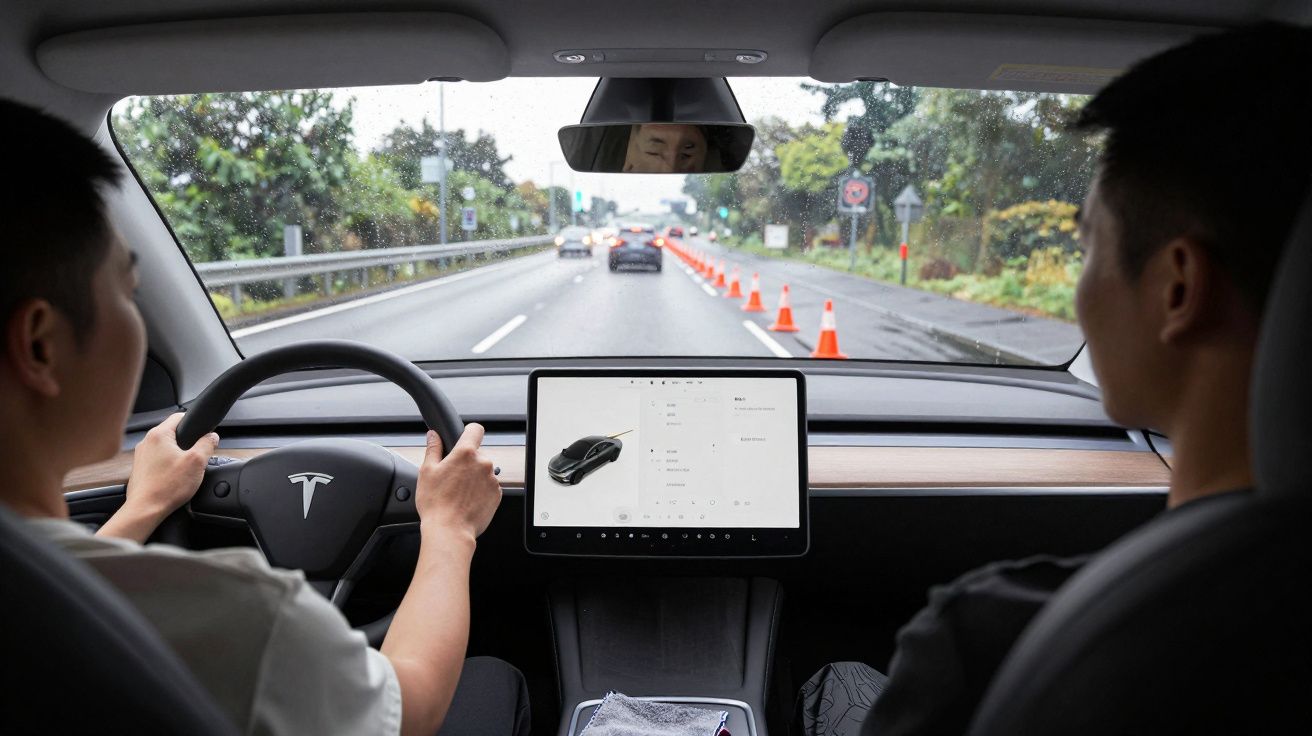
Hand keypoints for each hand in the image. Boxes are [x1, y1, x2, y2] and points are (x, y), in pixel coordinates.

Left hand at [98, 412, 218, 541]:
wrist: (145, 509)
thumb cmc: (167, 487)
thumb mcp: (197, 462)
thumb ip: (207, 444)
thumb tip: (212, 436)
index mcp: (159, 435)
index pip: (179, 416)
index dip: (194, 422)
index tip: (202, 431)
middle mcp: (146, 442)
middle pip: (172, 433)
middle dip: (187, 442)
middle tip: (196, 456)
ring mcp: (140, 456)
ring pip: (165, 448)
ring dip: (176, 455)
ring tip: (184, 470)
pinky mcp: (139, 469)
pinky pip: (158, 461)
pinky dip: (167, 466)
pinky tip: (173, 478)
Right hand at [415, 424, 501, 541]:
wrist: (450, 531)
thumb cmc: (436, 503)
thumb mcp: (427, 471)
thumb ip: (433, 449)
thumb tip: (433, 436)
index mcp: (466, 453)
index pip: (475, 429)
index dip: (468, 432)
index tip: (464, 438)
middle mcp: (484, 463)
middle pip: (477, 454)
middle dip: (466, 462)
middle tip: (452, 477)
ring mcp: (492, 479)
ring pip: (483, 471)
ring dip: (474, 477)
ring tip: (458, 492)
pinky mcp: (497, 494)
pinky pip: (489, 486)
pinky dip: (480, 490)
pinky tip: (467, 500)